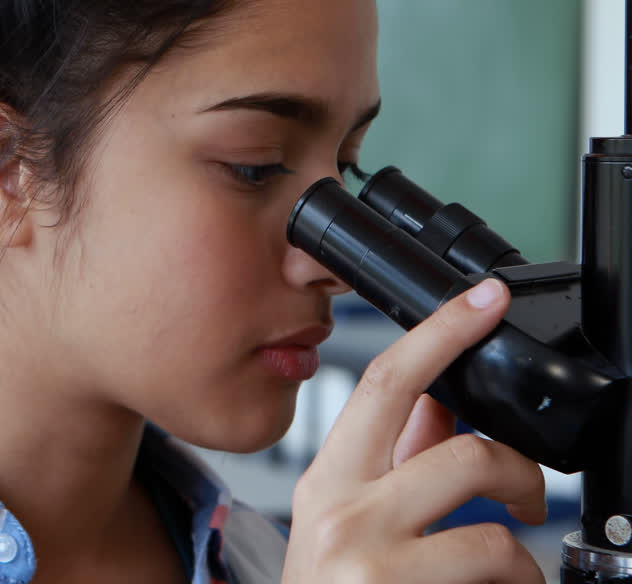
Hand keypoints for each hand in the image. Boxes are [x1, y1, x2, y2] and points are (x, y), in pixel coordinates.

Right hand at [282, 278, 547, 583]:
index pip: (388, 383)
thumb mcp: (342, 523)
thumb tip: (440, 402)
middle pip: (466, 453)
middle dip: (521, 472)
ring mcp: (375, 568)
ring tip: (500, 575)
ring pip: (498, 539)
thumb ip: (392, 461)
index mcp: (329, 481)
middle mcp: (345, 516)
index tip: (486, 299)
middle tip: (525, 498)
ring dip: (520, 562)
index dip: (442, 332)